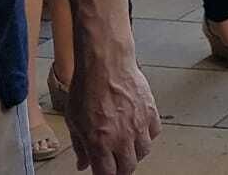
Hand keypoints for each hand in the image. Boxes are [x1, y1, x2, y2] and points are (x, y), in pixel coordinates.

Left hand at [66, 55, 160, 174]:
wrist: (106, 64)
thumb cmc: (87, 88)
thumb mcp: (73, 120)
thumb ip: (80, 146)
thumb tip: (83, 164)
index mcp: (99, 142)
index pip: (107, 174)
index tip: (102, 174)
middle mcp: (122, 137)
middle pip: (128, 167)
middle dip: (121, 170)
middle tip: (115, 166)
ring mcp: (139, 125)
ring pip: (144, 152)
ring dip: (134, 154)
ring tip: (127, 147)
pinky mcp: (150, 111)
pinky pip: (154, 133)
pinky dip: (147, 136)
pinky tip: (138, 130)